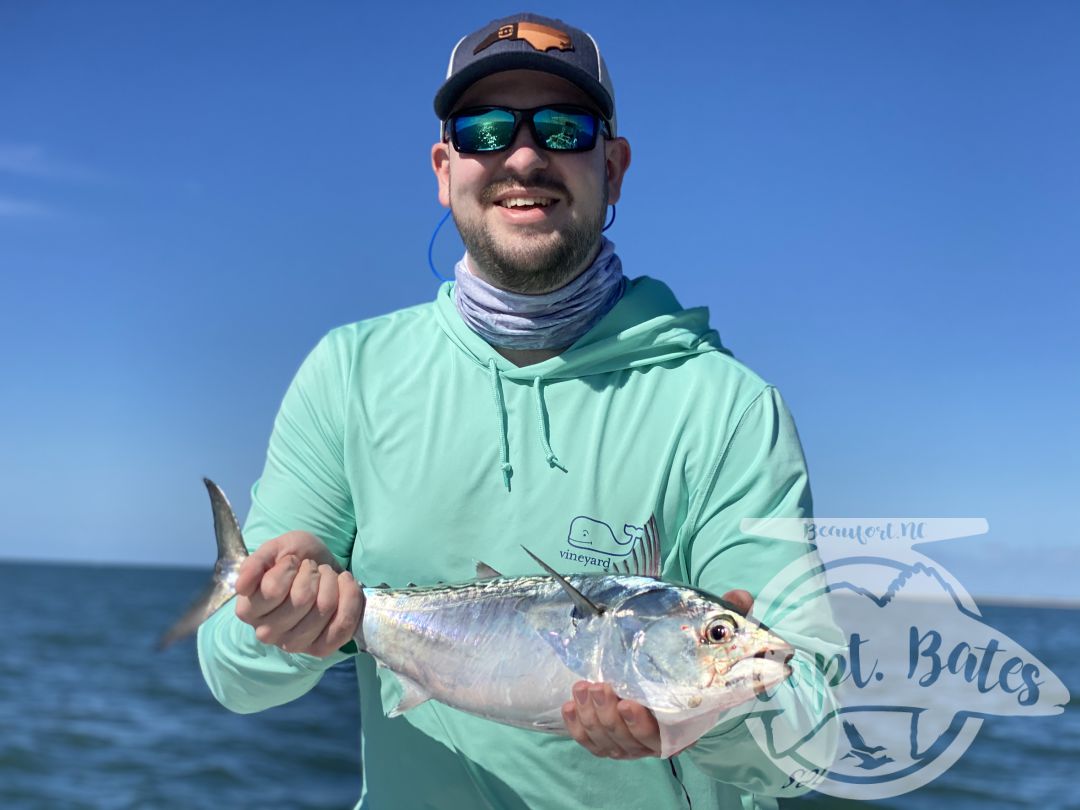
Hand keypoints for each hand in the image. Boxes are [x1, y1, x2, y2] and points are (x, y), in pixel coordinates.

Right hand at [234, 530, 362, 656]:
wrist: (322, 568)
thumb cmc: (295, 559)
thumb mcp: (274, 550)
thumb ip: (255, 563)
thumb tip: (241, 587)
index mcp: (248, 610)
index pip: (273, 589)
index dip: (290, 567)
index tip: (292, 562)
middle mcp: (266, 633)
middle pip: (301, 599)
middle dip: (313, 573)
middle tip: (312, 570)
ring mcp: (293, 644)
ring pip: (324, 608)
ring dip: (332, 582)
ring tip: (326, 577)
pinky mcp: (320, 649)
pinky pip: (343, 624)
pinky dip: (350, 597)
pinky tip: (344, 584)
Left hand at [561, 588, 754, 759]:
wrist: (679, 663)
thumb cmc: (697, 656)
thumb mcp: (715, 637)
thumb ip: (730, 619)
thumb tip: (741, 596)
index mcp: (683, 723)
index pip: (661, 738)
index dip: (641, 726)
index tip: (630, 703)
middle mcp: (655, 737)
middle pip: (628, 742)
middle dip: (608, 716)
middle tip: (599, 685)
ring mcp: (631, 739)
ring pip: (607, 741)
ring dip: (591, 717)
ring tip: (583, 688)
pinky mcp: (611, 735)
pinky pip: (591, 741)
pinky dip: (578, 728)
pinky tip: (570, 707)